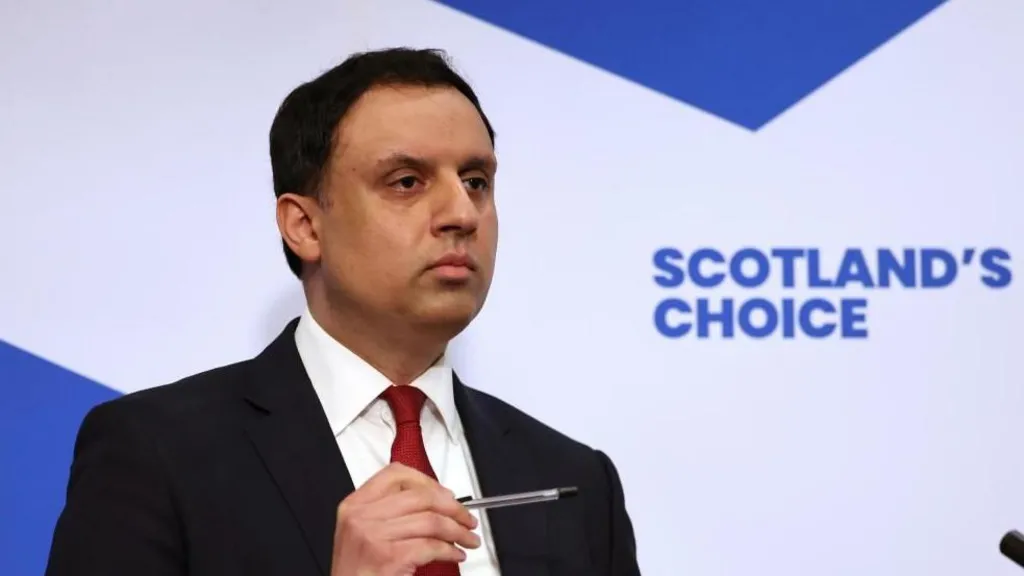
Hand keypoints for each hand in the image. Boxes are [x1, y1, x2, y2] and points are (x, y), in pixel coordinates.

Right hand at [330, 463, 480, 575]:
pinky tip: (456, 554)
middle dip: (453, 507)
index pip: (396, 475)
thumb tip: (434, 499)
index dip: (428, 482)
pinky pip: (431, 546)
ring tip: (468, 538)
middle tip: (467, 518)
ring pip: (431, 521)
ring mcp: (374, 536)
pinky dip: (450, 550)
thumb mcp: (362, 530)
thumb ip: (389, 510)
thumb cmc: (356, 570)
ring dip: (457, 530)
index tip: (446, 494)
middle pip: (420, 496)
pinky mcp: (389, 558)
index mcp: (355, 504)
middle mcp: (362, 516)